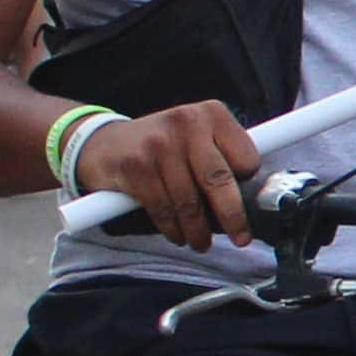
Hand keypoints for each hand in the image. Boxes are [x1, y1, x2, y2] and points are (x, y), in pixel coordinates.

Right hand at [73, 102, 265, 250]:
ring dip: (198, 231)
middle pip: (220, 181)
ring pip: (189, 201)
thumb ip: (223, 159)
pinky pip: (163, 209)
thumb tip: (253, 200)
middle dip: (233, 217)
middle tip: (240, 239)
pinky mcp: (136, 166)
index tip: (247, 203)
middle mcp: (186, 123)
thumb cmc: (162, 148)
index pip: (246, 158)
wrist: (102, 144)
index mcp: (211, 113)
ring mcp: (158, 144)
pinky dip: (173, 228)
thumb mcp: (196, 139)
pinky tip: (177, 234)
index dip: (248, 185)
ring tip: (200, 241)